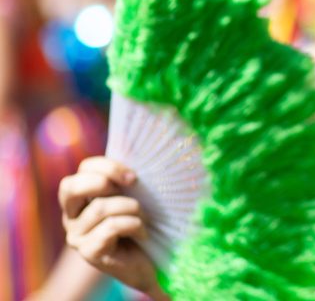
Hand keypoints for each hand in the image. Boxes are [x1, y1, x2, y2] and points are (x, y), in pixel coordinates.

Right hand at [59, 156, 167, 299]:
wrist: (149, 261)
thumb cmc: (141, 222)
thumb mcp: (133, 195)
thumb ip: (126, 177)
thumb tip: (138, 147)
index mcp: (81, 197)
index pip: (84, 168)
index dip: (108, 166)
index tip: (134, 175)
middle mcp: (71, 216)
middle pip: (71, 186)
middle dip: (104, 180)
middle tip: (132, 186)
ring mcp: (76, 236)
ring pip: (101, 207)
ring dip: (132, 209)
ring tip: (143, 218)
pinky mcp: (88, 252)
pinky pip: (112, 227)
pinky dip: (135, 226)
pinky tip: (142, 234)